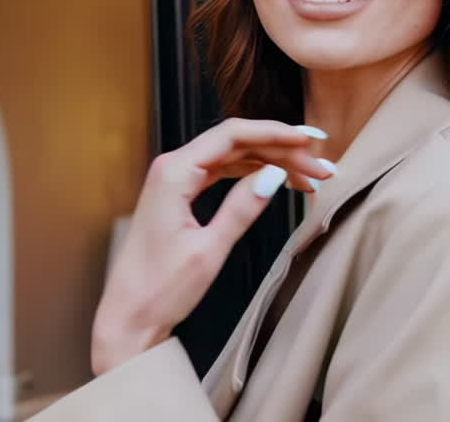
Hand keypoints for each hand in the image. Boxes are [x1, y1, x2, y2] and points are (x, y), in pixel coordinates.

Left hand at [90, 119, 335, 374]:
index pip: (233, 135)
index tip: (310, 140)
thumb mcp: (209, 251)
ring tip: (309, 178)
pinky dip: (251, 174)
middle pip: (236, 143)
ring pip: (232, 157)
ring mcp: (174, 180)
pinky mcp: (178, 195)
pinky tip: (277, 181)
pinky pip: (221, 171)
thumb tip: (276, 175)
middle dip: (282, 151)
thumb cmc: (160, 289)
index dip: (276, 133)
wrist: (128, 317)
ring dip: (271, 162)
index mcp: (174, 172)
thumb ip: (242, 209)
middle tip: (321, 168)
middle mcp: (171, 167)